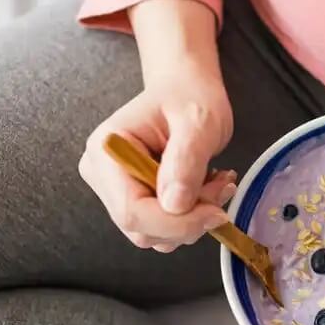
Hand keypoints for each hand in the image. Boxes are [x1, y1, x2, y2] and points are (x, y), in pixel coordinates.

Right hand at [78, 0, 235, 252]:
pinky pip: (165, 229)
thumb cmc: (188, 95)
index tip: (217, 212)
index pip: (132, 211)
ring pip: (157, 235)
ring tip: (215, 181)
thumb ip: (186, 160)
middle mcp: (103, 177)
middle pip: (143, 229)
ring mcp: (116, 192)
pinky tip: (206, 189)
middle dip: (190, 219)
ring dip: (195, 218)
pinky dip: (192, 217)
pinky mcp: (136, 202)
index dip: (176, 223)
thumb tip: (175, 205)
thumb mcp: (198, 120)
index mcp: (106, 152)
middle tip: (221, 187)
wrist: (185, 89)